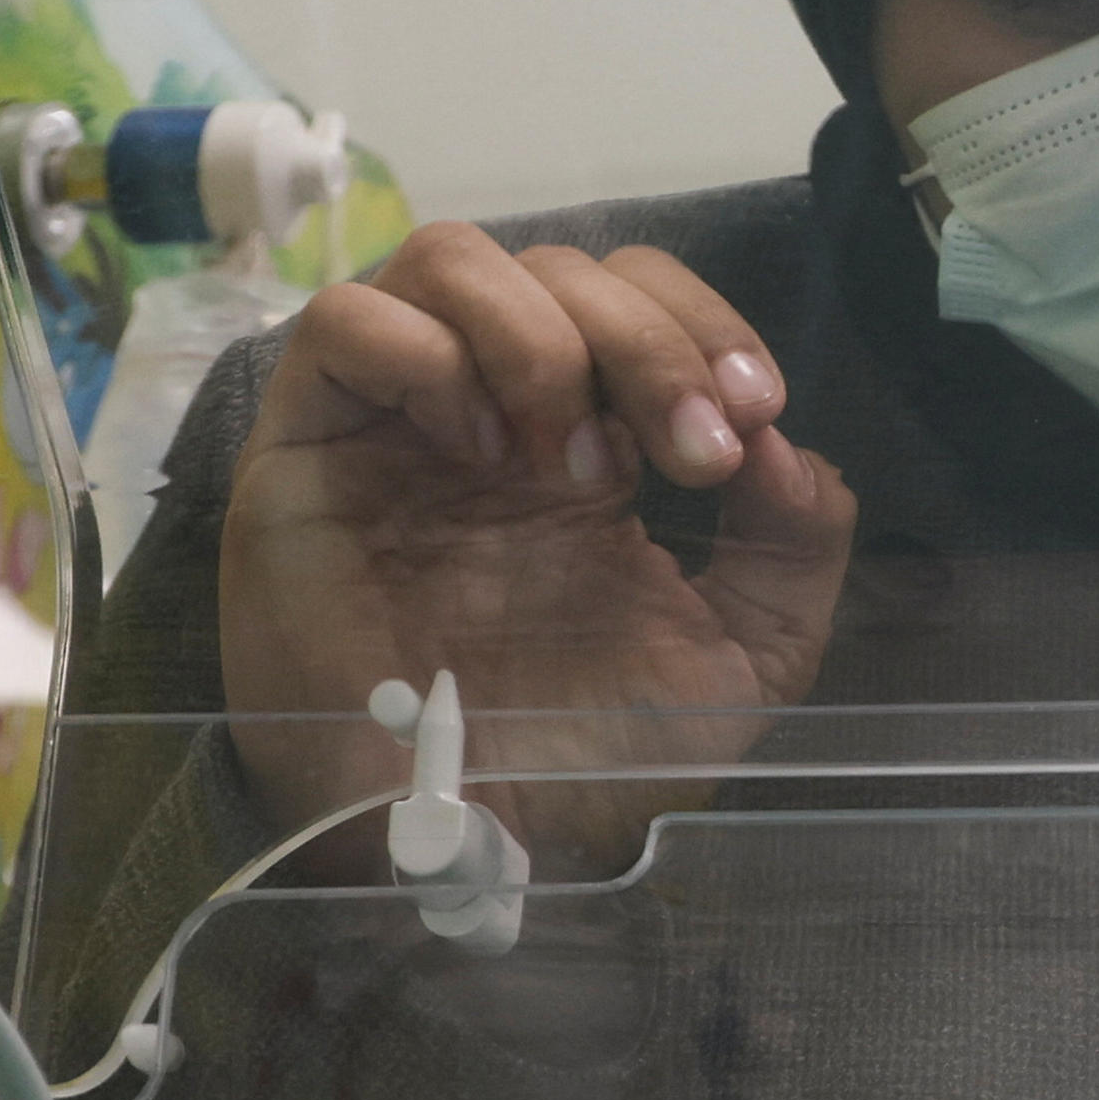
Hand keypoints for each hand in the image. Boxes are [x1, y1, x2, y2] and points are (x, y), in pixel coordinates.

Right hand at [213, 222, 853, 879]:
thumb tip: (794, 447)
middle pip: (564, 266)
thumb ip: (792, 551)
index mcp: (588, 438)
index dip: (704, 323)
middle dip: (651, 339)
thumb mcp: (739, 661)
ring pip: (451, 259)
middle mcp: (493, 409)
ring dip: (542, 336)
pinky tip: (476, 448)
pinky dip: (425, 357)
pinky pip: (343, 323)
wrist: (463, 840)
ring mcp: (396, 420)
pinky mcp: (304, 447)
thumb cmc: (583, 758)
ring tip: (571, 456)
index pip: (639, 295)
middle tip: (690, 453)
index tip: (755, 412)